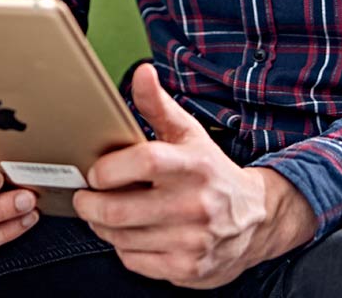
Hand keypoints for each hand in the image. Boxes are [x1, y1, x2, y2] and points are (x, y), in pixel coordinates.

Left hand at [72, 63, 317, 288]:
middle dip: (90, 205)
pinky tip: (132, 234)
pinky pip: (135, 261)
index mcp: (194, 164)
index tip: (95, 172)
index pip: (144, 163)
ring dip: (103, 227)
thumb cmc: (212, 173)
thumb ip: (158, 105)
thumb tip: (142, 73)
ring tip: (106, 214)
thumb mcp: (190, 134)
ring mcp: (192, 240)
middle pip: (120, 210)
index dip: (109, 168)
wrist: (256, 219)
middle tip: (85, 197)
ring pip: (121, 238)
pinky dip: (123, 248)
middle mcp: (195, 204)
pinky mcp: (189, 268)